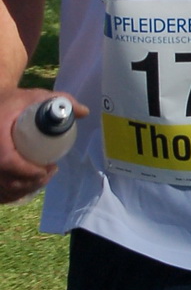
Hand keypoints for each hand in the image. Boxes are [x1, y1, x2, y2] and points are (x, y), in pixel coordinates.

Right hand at [0, 88, 87, 205]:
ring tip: (42, 176)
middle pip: (6, 179)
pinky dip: (12, 193)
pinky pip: (0, 191)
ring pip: (3, 187)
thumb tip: (84, 112)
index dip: (27, 170)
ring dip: (23, 188)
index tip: (46, 168)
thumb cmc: (16, 102)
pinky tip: (26, 185)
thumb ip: (61, 100)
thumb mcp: (36, 97)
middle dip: (31, 181)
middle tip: (49, 172)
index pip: (7, 160)